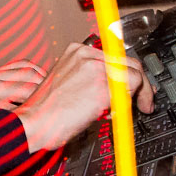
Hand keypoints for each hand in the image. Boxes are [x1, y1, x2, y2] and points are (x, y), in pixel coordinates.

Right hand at [13, 42, 154, 151]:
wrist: (32, 123)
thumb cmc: (45, 112)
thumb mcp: (65, 85)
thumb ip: (89, 79)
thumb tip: (113, 87)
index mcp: (75, 52)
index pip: (114, 56)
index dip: (128, 72)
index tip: (133, 85)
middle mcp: (86, 54)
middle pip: (129, 61)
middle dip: (141, 82)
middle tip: (143, 100)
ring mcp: (95, 67)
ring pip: (135, 73)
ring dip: (141, 92)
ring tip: (137, 108)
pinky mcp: (104, 84)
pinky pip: (133, 87)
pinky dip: (134, 100)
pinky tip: (122, 112)